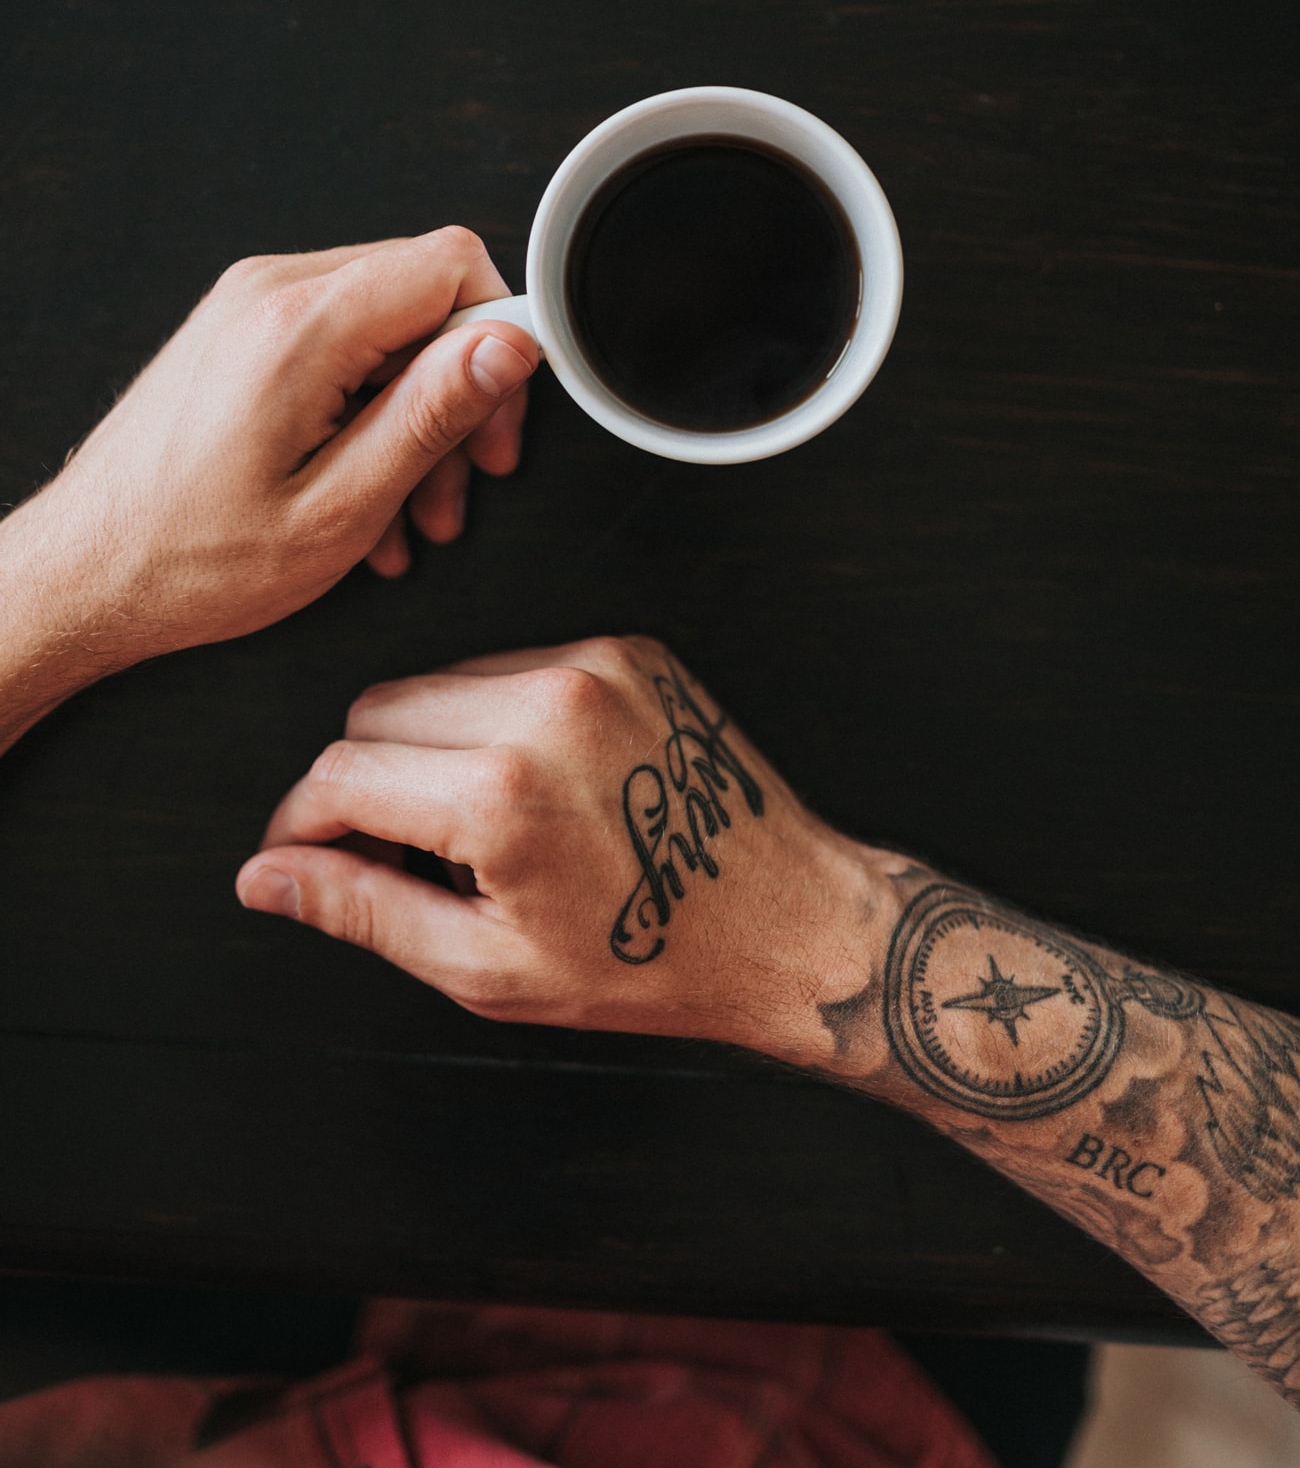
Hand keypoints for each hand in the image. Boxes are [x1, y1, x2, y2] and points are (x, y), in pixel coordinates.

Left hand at [5, 229, 537, 673]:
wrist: (82, 575)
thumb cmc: (189, 561)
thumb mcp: (340, 508)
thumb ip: (431, 414)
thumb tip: (509, 344)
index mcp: (298, 328)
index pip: (451, 265)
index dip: (499, 340)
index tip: (496, 421)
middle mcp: (270, 293)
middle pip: (425, 296)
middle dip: (460, 394)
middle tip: (465, 482)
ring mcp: (249, 306)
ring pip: (389, 326)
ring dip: (416, 417)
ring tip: (412, 512)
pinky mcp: (241, 331)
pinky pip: (341, 344)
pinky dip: (370, 412)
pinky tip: (366, 493)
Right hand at [237, 636, 897, 1062]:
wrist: (791, 924)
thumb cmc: (652, 961)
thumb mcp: (486, 968)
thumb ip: (362, 909)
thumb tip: (266, 878)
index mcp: (502, 791)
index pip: (338, 774)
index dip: (299, 826)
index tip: (300, 859)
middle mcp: (545, 704)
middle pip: (376, 711)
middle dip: (363, 784)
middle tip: (398, 856)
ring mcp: (592, 666)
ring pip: (440, 681)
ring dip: (429, 748)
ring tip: (481, 831)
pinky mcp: (627, 651)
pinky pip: (512, 666)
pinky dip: (497, 719)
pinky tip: (536, 787)